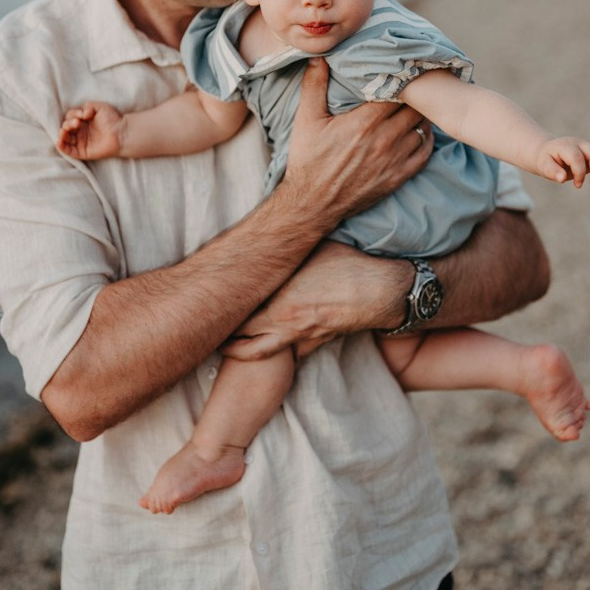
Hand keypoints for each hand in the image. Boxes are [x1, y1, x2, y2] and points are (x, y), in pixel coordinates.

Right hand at [56, 101, 124, 160]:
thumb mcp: (99, 107)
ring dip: (62, 134)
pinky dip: (61, 147)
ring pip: (65, 139)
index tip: (82, 115)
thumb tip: (82, 114)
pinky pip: (69, 151)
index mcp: (83, 121)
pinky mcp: (83, 152)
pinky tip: (59, 141)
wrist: (122, 133)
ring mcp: (81, 142)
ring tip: (65, 131)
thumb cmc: (113, 119)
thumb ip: (88, 106)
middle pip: (65, 127)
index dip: (72, 115)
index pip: (70, 117)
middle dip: (68, 124)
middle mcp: (80, 131)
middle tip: (77, 123)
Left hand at [222, 241, 411, 360]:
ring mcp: (303, 337)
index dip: (220, 316)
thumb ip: (288, 250)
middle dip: (225, 343)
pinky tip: (271, 351)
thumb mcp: (313, 248)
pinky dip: (277, 355)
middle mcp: (285, 323)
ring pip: (264, 354)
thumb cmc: (349, 263)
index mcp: (279, 301)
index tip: (206, 310)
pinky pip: (292, 354)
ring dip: (246, 353)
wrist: (383, 290)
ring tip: (229, 350)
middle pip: (244, 344)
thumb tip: (276, 234)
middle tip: (209, 339)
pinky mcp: (320, 342)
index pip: (238, 316)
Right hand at [280, 59, 433, 228]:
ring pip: (422, 127)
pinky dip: (425, 138)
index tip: (398, 72)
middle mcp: (384, 140)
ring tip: (415, 106)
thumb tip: (319, 56)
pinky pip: (424, 152)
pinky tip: (418, 130)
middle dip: (413, 95)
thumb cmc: (309, 160)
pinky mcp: (399, 177)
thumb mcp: (306, 120)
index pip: (397, 90)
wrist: (313, 203)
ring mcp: (394, 160)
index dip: (400, 79)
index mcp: (364, 122)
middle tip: (411, 86)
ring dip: (420, 115)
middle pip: (415, 107)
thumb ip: (314, 85)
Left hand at [535, 137, 589, 187]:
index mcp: (565, 146)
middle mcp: (579, 143)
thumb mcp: (543, 166)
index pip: (576, 157)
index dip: (579, 172)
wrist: (548, 151)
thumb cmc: (546, 160)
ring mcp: (588, 146)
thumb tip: (562, 178)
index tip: (577, 186)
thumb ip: (552, 171)